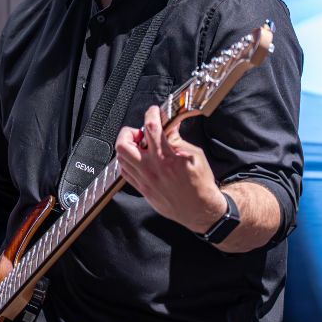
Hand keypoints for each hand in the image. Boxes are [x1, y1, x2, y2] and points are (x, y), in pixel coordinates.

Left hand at [115, 105, 225, 231]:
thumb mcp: (195, 155)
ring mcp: (144, 180)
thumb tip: (169, 126)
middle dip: (129, 132)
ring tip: (140, 146)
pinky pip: (124, 172)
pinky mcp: (142, 189)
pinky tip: (138, 159)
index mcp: (166, 158)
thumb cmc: (200, 184)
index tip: (154, 112)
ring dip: (128, 147)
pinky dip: (127, 161)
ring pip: (121, 158)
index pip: (151, 128)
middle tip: (139, 133)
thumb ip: (177, 140)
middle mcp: (151, 169)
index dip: (151, 114)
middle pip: (124, 144)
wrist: (199, 209)